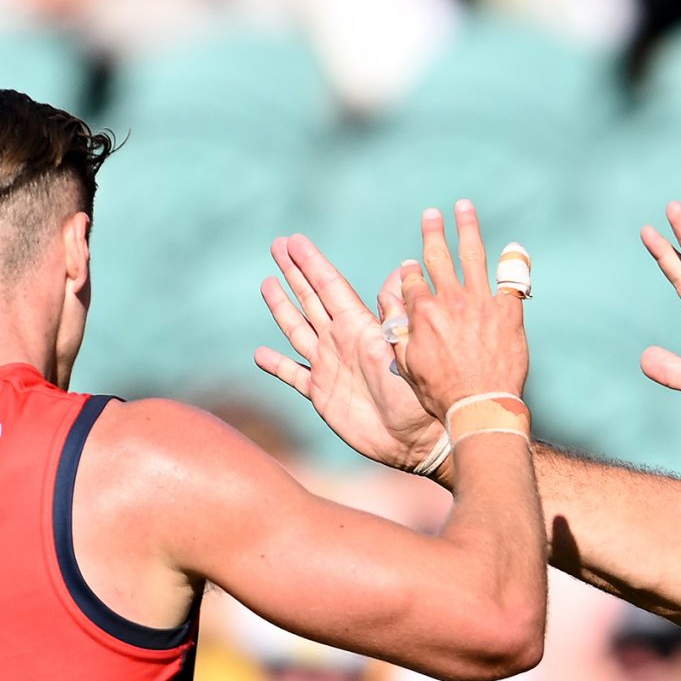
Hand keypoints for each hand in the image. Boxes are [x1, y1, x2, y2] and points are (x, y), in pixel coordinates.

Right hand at [255, 234, 434, 471]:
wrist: (416, 440)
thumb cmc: (419, 396)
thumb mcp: (408, 350)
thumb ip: (398, 314)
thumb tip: (400, 270)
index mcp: (360, 328)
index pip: (330, 287)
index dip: (311, 263)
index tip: (294, 240)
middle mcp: (341, 342)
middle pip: (311, 299)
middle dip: (294, 273)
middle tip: (278, 246)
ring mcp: (329, 366)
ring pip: (298, 329)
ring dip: (282, 307)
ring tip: (268, 284)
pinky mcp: (321, 394)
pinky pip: (292, 375)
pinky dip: (277, 365)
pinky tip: (261, 354)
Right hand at [396, 201, 529, 417]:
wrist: (480, 406)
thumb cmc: (441, 393)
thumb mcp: (407, 365)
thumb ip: (398, 333)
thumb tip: (393, 311)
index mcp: (422, 312)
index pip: (412, 280)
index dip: (410, 271)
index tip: (411, 266)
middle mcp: (450, 300)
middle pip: (438, 257)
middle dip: (433, 232)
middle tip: (431, 214)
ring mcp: (481, 302)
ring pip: (473, 255)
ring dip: (467, 228)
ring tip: (464, 207)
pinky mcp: (508, 311)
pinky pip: (511, 280)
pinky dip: (513, 261)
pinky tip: (513, 247)